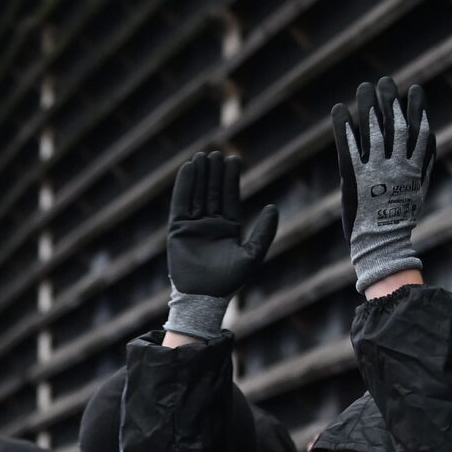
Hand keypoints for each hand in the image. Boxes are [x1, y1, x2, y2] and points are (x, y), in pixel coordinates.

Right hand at [163, 151, 278, 334]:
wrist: (204, 297)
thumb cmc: (230, 281)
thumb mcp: (253, 254)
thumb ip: (264, 231)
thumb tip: (273, 207)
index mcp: (228, 228)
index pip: (229, 197)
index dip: (230, 178)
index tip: (232, 160)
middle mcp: (210, 225)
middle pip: (212, 192)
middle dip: (213, 173)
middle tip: (215, 153)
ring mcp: (193, 226)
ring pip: (196, 194)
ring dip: (199, 176)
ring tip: (201, 157)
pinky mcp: (178, 230)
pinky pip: (180, 204)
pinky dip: (184, 187)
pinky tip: (187, 170)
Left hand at [331, 76, 434, 291]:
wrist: (381, 243)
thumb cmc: (400, 215)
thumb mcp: (418, 187)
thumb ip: (423, 161)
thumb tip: (431, 134)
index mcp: (413, 167)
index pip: (417, 131)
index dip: (417, 109)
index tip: (415, 91)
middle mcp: (396, 165)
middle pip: (394, 126)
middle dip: (391, 101)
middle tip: (386, 81)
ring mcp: (375, 171)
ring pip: (373, 132)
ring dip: (369, 107)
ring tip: (365, 87)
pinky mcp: (353, 178)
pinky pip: (347, 147)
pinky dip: (343, 127)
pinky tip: (340, 109)